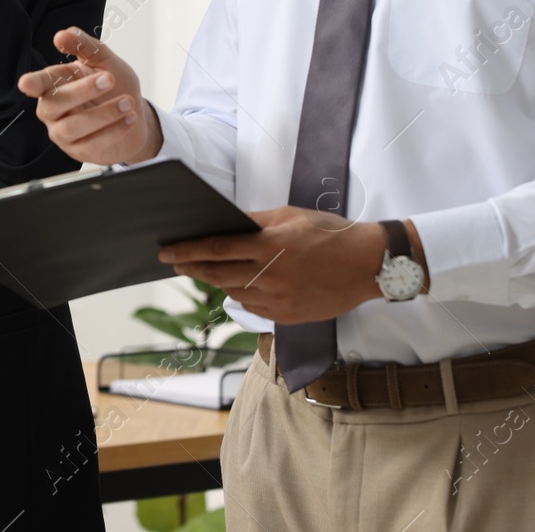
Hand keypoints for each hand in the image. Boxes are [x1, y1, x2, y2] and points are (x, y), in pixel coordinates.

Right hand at [17, 27, 161, 164]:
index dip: (33, 83)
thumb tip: (62, 35)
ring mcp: (63, 134)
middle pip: (54, 104)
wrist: (135, 114)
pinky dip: (114, 130)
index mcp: (55, 85)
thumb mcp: (105, 61)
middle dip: (81, 91)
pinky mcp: (80, 152)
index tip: (26, 83)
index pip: (40, 83)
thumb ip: (85, 46)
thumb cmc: (115, 85)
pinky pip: (91, 144)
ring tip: (128, 102)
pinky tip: (130, 118)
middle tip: (109, 78)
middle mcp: (53, 111)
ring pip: (73, 127)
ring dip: (103, 114)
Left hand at [155, 208, 388, 322]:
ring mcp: (278, 301)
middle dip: (193, 268)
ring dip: (219, 282)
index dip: (187, 250)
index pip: (216, 248)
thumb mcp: (291, 216)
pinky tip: (245, 284)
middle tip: (177, 263)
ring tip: (213, 270)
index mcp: (270, 245)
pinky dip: (243, 295)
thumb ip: (256, 222)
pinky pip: (253, 307)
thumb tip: (225, 224)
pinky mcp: (286, 317)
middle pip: (218, 275)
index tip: (167, 251)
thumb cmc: (331, 234)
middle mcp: (271, 276)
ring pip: (234, 293)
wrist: (368, 265)